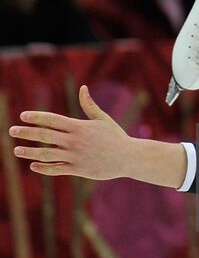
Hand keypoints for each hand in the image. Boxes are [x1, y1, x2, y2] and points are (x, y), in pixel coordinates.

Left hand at [10, 86, 131, 180]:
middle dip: (27, 132)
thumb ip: (89, 105)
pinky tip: (33, 165)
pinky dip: (43, 168)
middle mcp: (74, 141)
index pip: (53, 120)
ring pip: (47, 154)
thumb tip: (83, 88)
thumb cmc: (115, 136)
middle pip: (45, 136)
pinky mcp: (77, 170)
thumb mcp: (103, 119)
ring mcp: (74, 156)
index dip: (37, 117)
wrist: (128, 157)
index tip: (23, 115)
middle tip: (12, 130)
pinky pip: (55, 169)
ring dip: (30, 152)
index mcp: (79, 127)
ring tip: (17, 150)